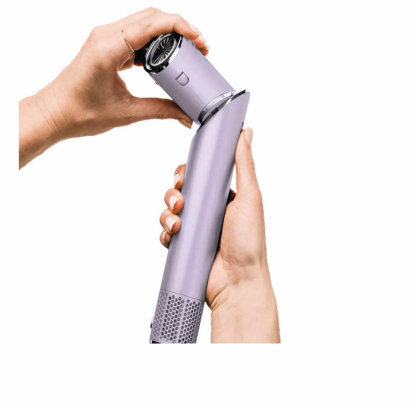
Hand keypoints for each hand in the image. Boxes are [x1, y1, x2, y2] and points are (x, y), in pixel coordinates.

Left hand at [19, 8, 208, 167]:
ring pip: (144, 22)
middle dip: (180, 28)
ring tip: (187, 52)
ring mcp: (104, 37)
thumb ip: (161, 111)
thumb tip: (185, 114)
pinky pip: (135, 33)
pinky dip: (154, 41)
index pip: (151, 23)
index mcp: (107, 48)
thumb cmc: (79, 112)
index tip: (198, 39)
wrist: (54, 113)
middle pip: (151, 16)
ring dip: (168, 33)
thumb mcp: (126, 113)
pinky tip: (166, 58)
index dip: (180, 27)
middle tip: (200, 48)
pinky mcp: (106, 43)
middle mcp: (105, 35)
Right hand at [158, 128, 279, 342]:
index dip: (187, 173)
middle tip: (180, 200)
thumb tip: (246, 132)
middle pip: (180, 190)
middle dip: (174, 192)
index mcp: (223, 196)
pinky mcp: (184, 245)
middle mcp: (208, 210)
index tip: (183, 175)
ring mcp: (195, 228)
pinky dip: (165, 231)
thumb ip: (244, 163)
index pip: (199, 176)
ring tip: (177, 223)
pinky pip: (165, 232)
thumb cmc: (249, 241)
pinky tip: (173, 235)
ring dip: (167, 212)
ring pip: (169, 210)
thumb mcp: (249, 196)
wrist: (238, 282)